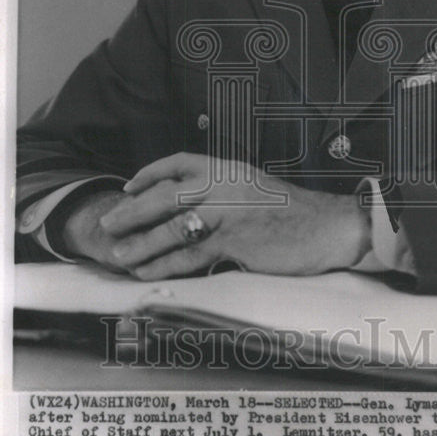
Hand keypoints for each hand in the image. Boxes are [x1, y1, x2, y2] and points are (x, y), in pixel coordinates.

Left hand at [64, 153, 370, 279]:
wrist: (327, 225)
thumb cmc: (291, 212)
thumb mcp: (253, 187)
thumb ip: (222, 190)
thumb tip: (188, 203)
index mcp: (227, 168)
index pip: (177, 163)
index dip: (149, 174)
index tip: (129, 186)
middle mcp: (223, 185)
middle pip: (165, 196)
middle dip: (132, 211)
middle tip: (109, 224)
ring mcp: (228, 213)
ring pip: (172, 228)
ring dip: (141, 243)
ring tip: (119, 255)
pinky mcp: (235, 242)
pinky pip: (190, 255)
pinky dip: (165, 265)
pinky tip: (148, 272)